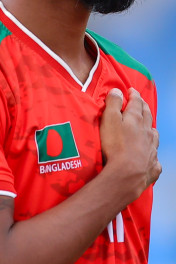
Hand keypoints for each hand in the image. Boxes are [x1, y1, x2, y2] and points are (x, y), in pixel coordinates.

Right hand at [100, 88, 160, 206]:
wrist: (128, 172)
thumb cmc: (115, 145)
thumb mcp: (109, 120)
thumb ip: (113, 104)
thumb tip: (117, 90)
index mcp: (136, 120)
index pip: (136, 103)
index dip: (133, 95)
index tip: (131, 90)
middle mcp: (148, 132)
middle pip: (147, 116)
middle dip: (143, 107)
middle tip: (140, 102)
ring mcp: (152, 148)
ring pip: (154, 134)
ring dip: (150, 128)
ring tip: (148, 126)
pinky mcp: (152, 163)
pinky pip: (154, 155)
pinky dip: (152, 151)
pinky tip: (150, 153)